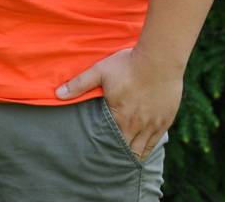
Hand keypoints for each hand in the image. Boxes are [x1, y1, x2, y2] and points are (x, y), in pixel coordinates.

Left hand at [57, 47, 180, 158]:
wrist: (159, 59)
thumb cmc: (127, 64)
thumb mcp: (99, 72)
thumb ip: (79, 84)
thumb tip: (58, 94)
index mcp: (120, 117)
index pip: (110, 142)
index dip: (104, 151)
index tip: (98, 159)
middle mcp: (138, 125)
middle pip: (128, 150)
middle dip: (118, 157)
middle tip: (109, 165)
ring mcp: (154, 124)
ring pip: (144, 148)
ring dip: (134, 155)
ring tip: (125, 163)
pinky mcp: (166, 119)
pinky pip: (157, 141)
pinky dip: (149, 147)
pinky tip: (143, 151)